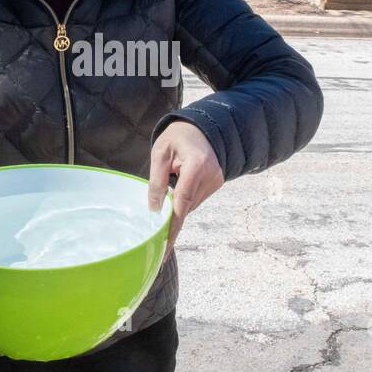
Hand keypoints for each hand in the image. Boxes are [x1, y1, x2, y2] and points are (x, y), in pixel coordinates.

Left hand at [147, 120, 224, 259]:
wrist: (203, 127)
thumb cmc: (178, 136)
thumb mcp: (160, 152)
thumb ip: (157, 180)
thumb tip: (155, 209)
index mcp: (196, 165)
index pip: (182, 201)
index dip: (173, 225)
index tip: (166, 244)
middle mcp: (210, 175)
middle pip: (186, 205)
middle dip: (171, 215)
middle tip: (154, 226)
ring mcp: (216, 180)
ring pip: (191, 204)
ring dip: (177, 203)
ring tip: (169, 184)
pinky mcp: (217, 183)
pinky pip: (196, 198)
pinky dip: (185, 198)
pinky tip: (178, 187)